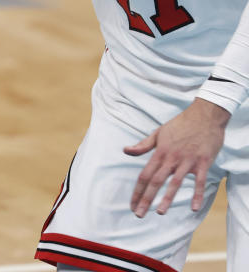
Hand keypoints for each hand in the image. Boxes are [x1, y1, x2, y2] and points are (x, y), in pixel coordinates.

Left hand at [123, 98, 229, 216]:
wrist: (204, 116)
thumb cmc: (180, 125)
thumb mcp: (158, 133)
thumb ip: (143, 145)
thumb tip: (125, 150)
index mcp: (160, 153)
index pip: (145, 175)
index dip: (137, 191)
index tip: (132, 204)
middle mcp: (171, 158)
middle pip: (156, 181)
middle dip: (146, 199)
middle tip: (139, 214)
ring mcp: (187, 161)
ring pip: (175, 183)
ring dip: (167, 198)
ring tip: (159, 212)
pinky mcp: (203, 162)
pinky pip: (199, 181)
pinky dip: (197, 194)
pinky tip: (193, 207)